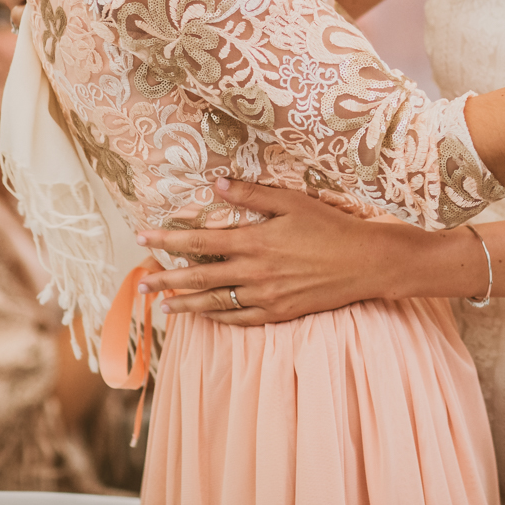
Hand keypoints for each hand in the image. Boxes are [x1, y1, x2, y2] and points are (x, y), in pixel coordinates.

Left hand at [133, 179, 414, 325]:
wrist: (364, 262)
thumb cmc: (330, 226)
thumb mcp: (291, 202)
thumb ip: (251, 196)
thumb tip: (216, 185)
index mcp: (254, 241)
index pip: (199, 242)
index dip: (168, 241)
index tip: (143, 238)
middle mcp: (254, 273)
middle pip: (198, 278)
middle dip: (165, 279)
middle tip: (140, 282)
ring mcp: (265, 297)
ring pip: (214, 304)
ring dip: (185, 304)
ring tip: (163, 306)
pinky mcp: (279, 313)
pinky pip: (239, 320)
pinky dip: (217, 319)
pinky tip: (205, 317)